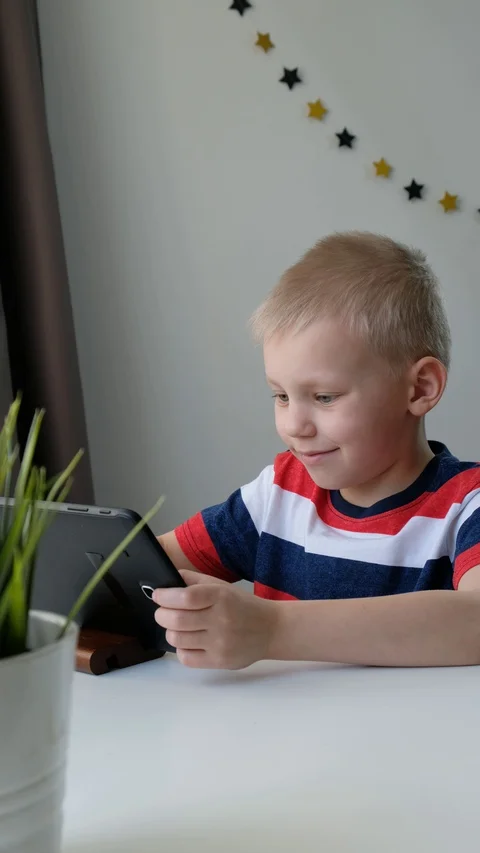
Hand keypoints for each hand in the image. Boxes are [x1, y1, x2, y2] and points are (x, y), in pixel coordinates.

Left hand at [152, 570, 278, 669]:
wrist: (271, 629)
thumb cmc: (242, 605)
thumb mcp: (221, 586)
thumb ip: (193, 580)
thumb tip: (165, 580)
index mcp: (221, 597)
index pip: (185, 597)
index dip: (165, 596)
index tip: (158, 595)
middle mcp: (220, 620)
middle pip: (176, 620)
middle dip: (161, 615)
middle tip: (163, 612)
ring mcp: (220, 643)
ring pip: (177, 639)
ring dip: (170, 631)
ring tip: (177, 627)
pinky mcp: (219, 661)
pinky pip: (186, 658)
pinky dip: (180, 649)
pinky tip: (188, 642)